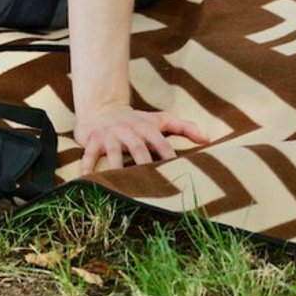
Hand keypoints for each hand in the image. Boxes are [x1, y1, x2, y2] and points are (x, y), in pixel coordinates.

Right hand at [75, 106, 209, 173]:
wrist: (103, 107)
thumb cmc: (136, 120)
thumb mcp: (159, 120)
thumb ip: (184, 127)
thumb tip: (209, 139)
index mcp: (146, 127)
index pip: (161, 143)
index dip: (169, 157)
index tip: (178, 173)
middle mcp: (128, 131)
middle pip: (138, 150)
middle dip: (145, 166)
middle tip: (152, 186)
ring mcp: (110, 136)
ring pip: (114, 154)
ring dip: (116, 169)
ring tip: (121, 188)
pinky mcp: (92, 140)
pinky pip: (89, 155)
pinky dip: (86, 168)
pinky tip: (85, 182)